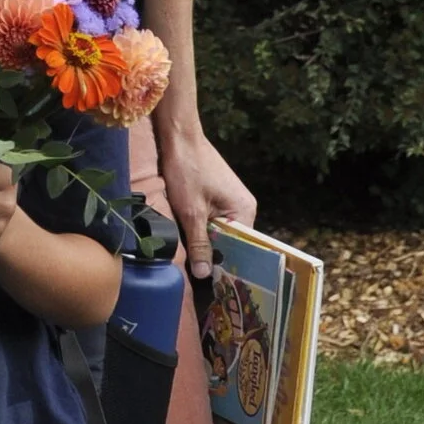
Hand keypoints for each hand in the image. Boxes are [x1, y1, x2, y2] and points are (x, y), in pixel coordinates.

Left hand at [155, 123, 256, 278]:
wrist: (179, 137)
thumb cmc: (187, 170)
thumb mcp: (191, 212)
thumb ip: (199, 244)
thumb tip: (206, 275)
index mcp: (244, 211)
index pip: (242, 249)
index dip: (227, 266)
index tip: (214, 286)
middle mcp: (244, 208)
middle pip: (231, 243)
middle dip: (214, 257)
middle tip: (199, 279)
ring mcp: (231, 202)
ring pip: (219, 234)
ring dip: (205, 244)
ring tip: (194, 265)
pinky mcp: (217, 198)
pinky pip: (212, 222)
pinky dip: (201, 231)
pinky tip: (189, 241)